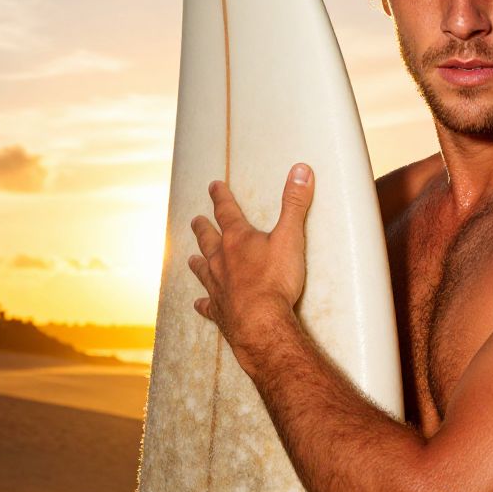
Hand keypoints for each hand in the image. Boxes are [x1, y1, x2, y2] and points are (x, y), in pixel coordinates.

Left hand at [188, 164, 314, 370]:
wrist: (261, 322)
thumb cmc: (276, 279)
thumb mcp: (290, 236)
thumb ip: (294, 203)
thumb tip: (300, 169)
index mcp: (238, 240)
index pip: (226, 211)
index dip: (220, 197)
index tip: (213, 186)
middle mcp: (221, 260)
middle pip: (208, 239)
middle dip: (203, 227)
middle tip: (195, 220)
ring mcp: (217, 286)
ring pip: (202, 270)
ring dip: (198, 262)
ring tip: (192, 258)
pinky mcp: (219, 311)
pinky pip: (207, 305)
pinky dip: (203, 303)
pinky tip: (199, 304)